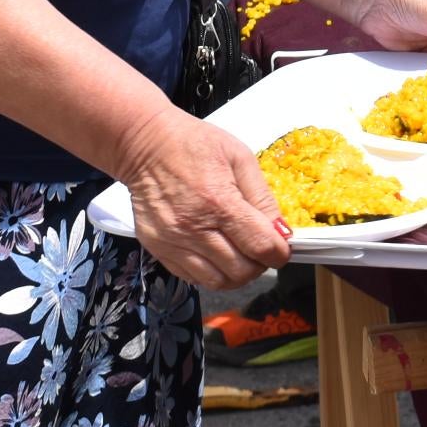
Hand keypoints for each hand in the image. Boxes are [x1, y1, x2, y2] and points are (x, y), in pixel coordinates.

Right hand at [114, 110, 294, 290]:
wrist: (145, 145)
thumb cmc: (194, 144)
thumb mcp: (239, 157)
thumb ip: (262, 196)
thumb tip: (280, 231)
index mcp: (219, 202)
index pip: (260, 247)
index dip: (279, 253)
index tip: (282, 248)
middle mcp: (194, 228)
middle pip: (241, 271)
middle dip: (259, 264)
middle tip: (260, 249)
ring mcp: (173, 243)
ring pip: (218, 282)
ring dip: (236, 274)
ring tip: (240, 254)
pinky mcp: (158, 249)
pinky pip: (193, 278)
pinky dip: (212, 273)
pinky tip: (217, 255)